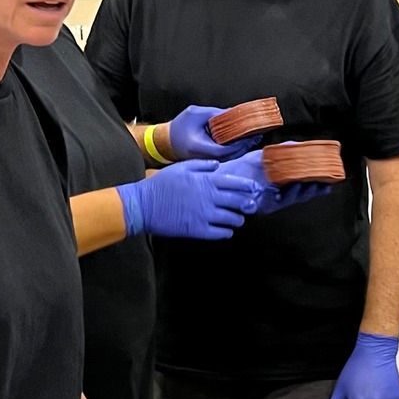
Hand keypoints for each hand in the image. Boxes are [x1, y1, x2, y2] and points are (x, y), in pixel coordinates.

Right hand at [117, 161, 262, 241]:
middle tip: (250, 206)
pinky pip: (222, 233)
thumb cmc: (161, 184)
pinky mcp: (198, 230)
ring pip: (233, 219)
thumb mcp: (181, 167)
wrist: (144, 205)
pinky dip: (227, 232)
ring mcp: (205, 215)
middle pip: (239, 201)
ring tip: (236, 219)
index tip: (254, 189)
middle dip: (247, 204)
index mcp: (206, 181)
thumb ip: (202, 165)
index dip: (248, 186)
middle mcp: (209, 198)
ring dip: (238, 219)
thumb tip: (218, 166)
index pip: (236, 183)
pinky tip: (225, 229)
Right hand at [166, 105, 258, 160]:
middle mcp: (204, 159)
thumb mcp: (195, 114)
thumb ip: (215, 114)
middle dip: (245, 146)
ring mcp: (206, 163)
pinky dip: (235, 151)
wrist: (165, 142)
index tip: (251, 135)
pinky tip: (243, 143)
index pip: (225, 150)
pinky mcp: (208, 163)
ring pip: (229, 159)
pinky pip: (225, 159)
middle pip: (230, 157)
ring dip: (242, 149)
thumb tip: (235, 113)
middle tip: (257, 136)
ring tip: (253, 138)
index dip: (240, 143)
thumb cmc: (179, 126)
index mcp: (199, 148)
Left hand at [223, 147, 331, 216]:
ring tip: (317, 184)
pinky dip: (291, 194)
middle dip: (316, 188)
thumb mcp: (265, 156)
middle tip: (329, 183)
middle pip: (303, 193)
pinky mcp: (265, 205)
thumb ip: (283, 151)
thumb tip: (299, 144)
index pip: (303, 183)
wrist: (223, 176)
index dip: (317, 182)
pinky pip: (282, 200)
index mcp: (280, 183)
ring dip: (307, 191)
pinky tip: (299, 187)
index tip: (331, 178)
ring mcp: (272, 200)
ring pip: (295, 198)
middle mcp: (278, 193)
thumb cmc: (241, 167)